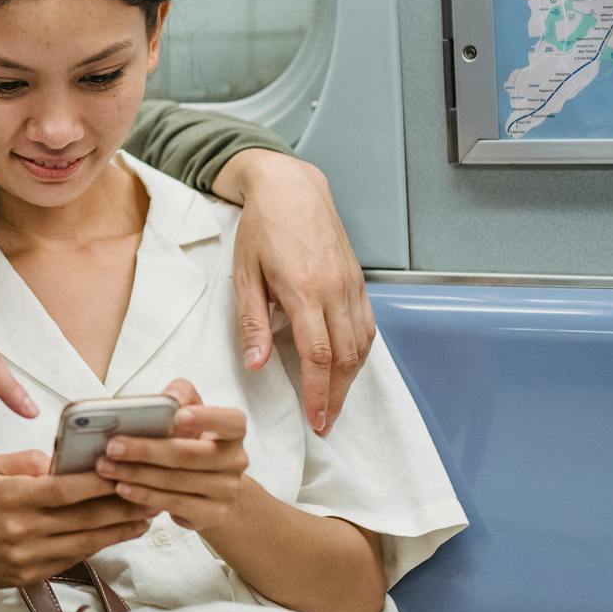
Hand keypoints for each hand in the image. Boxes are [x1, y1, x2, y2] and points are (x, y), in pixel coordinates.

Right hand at [0, 450, 155, 593]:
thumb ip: (27, 462)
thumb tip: (63, 460)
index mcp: (10, 497)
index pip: (62, 490)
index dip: (97, 483)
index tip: (125, 471)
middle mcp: (20, 530)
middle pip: (81, 519)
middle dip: (121, 507)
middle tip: (153, 494)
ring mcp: (27, 557)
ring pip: (84, 543)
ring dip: (119, 530)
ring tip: (146, 517)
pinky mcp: (31, 576)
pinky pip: (72, 559)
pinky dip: (97, 546)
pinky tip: (117, 534)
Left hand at [94, 379, 249, 532]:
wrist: (216, 488)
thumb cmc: (196, 443)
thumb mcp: (192, 414)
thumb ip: (181, 396)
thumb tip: (169, 397)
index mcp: (233, 431)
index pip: (229, 421)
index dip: (206, 418)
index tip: (178, 414)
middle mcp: (235, 460)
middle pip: (189, 455)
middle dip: (146, 450)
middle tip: (113, 446)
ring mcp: (226, 490)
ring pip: (176, 481)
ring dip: (136, 474)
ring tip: (107, 467)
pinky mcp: (212, 514)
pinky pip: (173, 503)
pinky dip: (144, 495)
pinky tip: (122, 488)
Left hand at [216, 150, 374, 432]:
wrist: (291, 188)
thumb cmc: (262, 228)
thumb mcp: (244, 273)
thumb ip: (252, 322)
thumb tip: (256, 365)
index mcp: (305, 291)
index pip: (318, 356)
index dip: (319, 393)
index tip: (315, 420)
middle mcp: (335, 290)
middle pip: (346, 358)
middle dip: (337, 397)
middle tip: (325, 423)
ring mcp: (352, 285)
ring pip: (362, 344)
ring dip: (351, 380)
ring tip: (334, 403)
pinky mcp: (359, 279)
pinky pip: (367, 325)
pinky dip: (361, 352)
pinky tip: (348, 367)